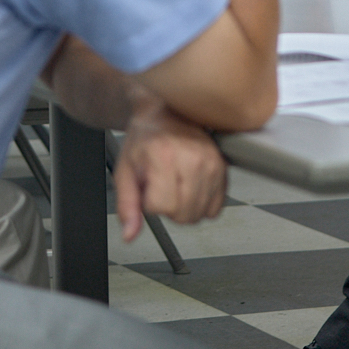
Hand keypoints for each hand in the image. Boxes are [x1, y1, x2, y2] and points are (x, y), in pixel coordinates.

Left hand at [111, 96, 227, 241]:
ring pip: (199, 214)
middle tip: (161, 184)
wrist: (166, 114)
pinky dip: (201, 204)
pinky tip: (190, 186)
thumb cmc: (144, 140)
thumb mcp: (125, 170)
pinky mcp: (223, 168)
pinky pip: (215, 208)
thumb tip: (130, 235)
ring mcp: (211, 163)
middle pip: (183, 214)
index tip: (148, 185)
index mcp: (164, 157)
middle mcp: (192, 159)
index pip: (161, 207)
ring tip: (176, 183)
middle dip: (167, 208)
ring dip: (184, 207)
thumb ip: (126, 205)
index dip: (150, 202)